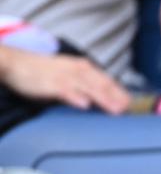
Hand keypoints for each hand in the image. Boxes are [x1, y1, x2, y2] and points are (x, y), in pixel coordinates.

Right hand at [1, 48, 129, 113]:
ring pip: (88, 88)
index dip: (120, 91)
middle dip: (116, 97)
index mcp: (83, 67)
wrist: (17, 64)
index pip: (106, 80)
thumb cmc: (44, 72)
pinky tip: (85, 105)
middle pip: (101, 84)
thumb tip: (100, 97)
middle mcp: (78, 70)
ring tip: (115, 110)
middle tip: (129, 109)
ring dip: (103, 99)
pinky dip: (76, 97)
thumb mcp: (68, 74)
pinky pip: (66, 91)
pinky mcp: (51, 84)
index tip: (131, 103)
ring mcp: (65, 76)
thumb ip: (84, 83)